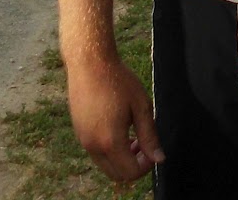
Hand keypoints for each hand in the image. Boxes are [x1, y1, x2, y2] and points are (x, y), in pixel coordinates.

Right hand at [64, 53, 163, 181]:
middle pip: (116, 174)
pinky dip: (109, 150)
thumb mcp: (141, 106)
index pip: (130, 172)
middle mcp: (92, 146)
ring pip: (105, 164)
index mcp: (110, 141)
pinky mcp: (78, 132)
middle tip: (144, 143)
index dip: (146, 166)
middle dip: (133, 164)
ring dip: (121, 157)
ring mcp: (83, 140)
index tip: (153, 149)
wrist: (89, 63)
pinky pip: (96, 153)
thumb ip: (150, 136)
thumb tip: (159, 158)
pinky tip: (119, 127)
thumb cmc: (118, 81)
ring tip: (133, 133)